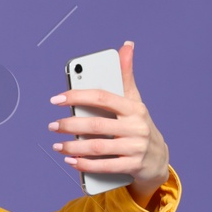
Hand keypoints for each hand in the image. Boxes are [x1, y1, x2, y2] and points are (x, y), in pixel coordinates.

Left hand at [48, 40, 169, 205]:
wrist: (158, 159)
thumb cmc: (139, 126)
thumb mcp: (134, 101)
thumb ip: (125, 75)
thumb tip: (126, 46)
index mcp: (134, 107)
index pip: (102, 97)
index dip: (77, 96)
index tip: (56, 99)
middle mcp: (136, 126)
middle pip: (96, 124)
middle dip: (70, 125)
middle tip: (52, 126)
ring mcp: (136, 147)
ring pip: (97, 147)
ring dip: (73, 147)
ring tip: (57, 146)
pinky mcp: (133, 166)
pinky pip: (104, 166)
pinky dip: (84, 164)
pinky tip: (71, 161)